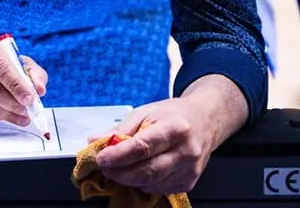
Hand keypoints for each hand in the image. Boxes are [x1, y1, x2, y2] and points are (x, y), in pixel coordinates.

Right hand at [0, 33, 47, 126]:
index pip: (0, 67)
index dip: (17, 85)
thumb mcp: (18, 61)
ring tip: (20, 117)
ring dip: (4, 114)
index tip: (30, 99)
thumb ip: (33, 73)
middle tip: (27, 112)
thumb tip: (40, 89)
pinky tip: (2, 115)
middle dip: (12, 104)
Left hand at [88, 96, 215, 194]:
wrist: (204, 120)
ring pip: (152, 184)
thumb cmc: (173, 114)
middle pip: (146, 171)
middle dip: (119, 173)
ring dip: (129, 180)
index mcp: (174, 128)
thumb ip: (120, 128)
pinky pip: (160, 189)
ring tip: (118, 169)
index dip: (118, 156)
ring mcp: (189, 169)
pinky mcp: (189, 182)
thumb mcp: (145, 111)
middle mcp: (185, 151)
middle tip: (105, 167)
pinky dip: (143, 184)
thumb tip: (95, 141)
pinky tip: (137, 173)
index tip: (101, 158)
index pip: (142, 147)